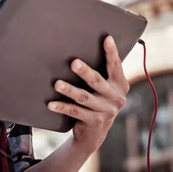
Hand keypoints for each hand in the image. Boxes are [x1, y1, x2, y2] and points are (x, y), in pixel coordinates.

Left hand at [48, 36, 129, 152]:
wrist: (95, 133)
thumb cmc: (97, 100)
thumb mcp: (105, 88)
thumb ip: (103, 73)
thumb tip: (81, 50)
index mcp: (121, 85)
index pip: (116, 65)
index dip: (112, 52)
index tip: (107, 38)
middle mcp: (117, 98)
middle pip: (98, 82)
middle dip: (85, 72)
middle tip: (74, 62)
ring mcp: (107, 111)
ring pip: (84, 97)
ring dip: (69, 90)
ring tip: (57, 83)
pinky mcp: (95, 122)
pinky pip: (75, 111)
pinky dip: (62, 107)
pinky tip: (51, 104)